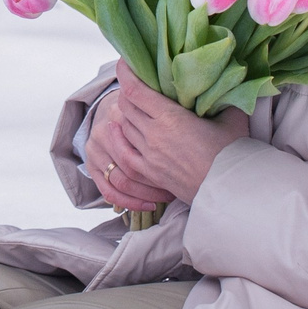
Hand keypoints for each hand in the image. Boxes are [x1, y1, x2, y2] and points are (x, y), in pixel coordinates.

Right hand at [84, 84, 175, 214]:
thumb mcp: (160, 103)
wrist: (116, 108)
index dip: (167, 158)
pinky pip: (109, 191)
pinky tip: (150, 206)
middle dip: (159, 179)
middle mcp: (104, 131)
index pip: (143, 137)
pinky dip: (130, 202)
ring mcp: (95, 150)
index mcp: (121, 111)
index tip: (188, 166)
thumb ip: (177, 106)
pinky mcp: (92, 165)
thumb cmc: (145, 108)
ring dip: (147, 193)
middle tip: (182, 186)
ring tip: (169, 196)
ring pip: (122, 180)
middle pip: (133, 163)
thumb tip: (215, 108)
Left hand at [93, 61, 250, 207]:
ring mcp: (149, 155)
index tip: (124, 61)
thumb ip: (223, 98)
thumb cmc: (233, 153)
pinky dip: (118, 138)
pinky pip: (124, 152)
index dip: (126, 73)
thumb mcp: (232, 118)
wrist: (230, 190)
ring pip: (124, 127)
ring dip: (126, 113)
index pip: (135, 90)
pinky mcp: (149, 172)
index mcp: (170, 117)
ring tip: (133, 104)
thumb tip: (225, 82)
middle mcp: (154, 135)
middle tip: (136, 83)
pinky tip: (117, 130)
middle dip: (127, 91)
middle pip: (126, 106)